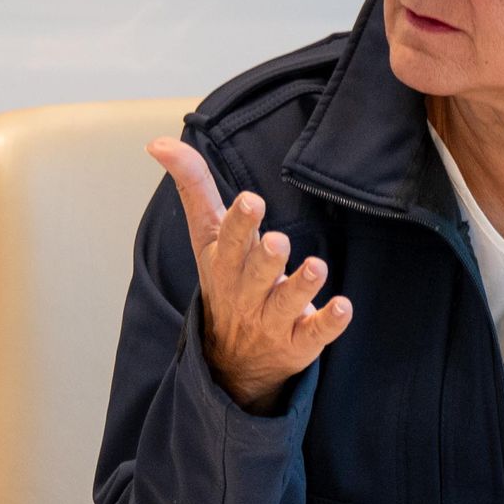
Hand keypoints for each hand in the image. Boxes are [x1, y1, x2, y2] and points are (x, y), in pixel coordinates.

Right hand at [151, 138, 351, 413]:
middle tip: (279, 240)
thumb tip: (160, 142)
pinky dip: (329, 322)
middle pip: (255, 275)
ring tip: (317, 266)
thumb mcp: (207, 236)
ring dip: (301, 286)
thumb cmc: (226, 279)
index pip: (229, 241)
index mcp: (224, 263)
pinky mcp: (299, 342)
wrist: (232, 361)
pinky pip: (315, 334)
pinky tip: (343, 307)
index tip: (251, 200)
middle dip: (266, 258)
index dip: (240, 223)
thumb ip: (193, 186)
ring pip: (286, 304)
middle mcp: (246, 293)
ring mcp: (273, 320)